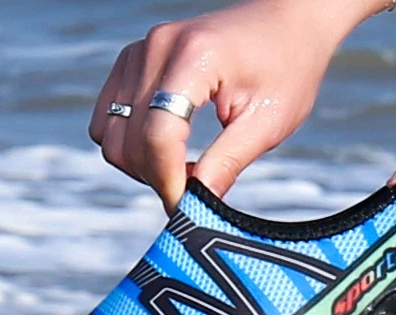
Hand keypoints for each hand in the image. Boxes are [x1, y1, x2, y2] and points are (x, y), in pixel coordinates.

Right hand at [89, 0, 386, 212]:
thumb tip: (195, 207)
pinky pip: (108, 115)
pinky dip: (130, 143)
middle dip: (156, 177)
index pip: (159, 134)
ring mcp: (140, 50)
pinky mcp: (133, 59)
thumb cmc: (287, 70)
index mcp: (196, 58)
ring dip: (139, 164)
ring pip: (109, 131)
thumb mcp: (267, 124)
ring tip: (184, 169)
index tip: (186, 208)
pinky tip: (169, 150)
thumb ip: (227, 164)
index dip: (168, 181)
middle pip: (128, 138)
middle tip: (194, 191)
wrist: (287, 24)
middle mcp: (157, 47)